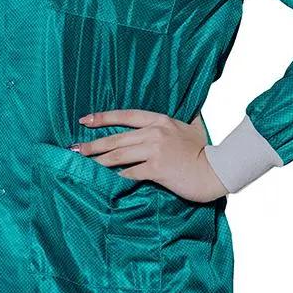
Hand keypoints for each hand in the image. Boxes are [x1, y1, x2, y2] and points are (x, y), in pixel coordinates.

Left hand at [75, 109, 228, 202]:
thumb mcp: (193, 127)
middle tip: (74, 148)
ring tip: (82, 164)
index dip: (103, 117)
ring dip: (98, 160)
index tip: (85, 120)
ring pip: (119, 154)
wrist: (217, 169)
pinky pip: (130, 172)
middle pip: (116, 137)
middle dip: (93, 144)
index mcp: (160, 120)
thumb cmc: (205, 150)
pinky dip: (116, 177)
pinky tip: (104, 181)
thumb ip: (184, 118)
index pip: (125, 115)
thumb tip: (188, 111)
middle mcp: (155, 132)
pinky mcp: (157, 168)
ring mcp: (155, 149)